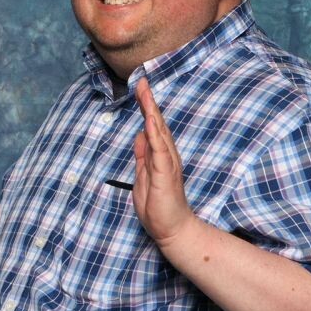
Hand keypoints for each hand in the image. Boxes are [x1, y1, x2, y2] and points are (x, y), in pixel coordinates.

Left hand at [132, 77, 195, 246]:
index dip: (145, 107)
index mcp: (159, 156)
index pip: (152, 127)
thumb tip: (139, 135)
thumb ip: (142, 156)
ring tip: (145, 92)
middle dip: (148, 102)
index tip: (139, 88)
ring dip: (151, 111)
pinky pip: (160, 151)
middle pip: (157, 123)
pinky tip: (150, 119)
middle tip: (141, 80)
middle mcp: (166, 156)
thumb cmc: (159, 206)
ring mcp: (167, 164)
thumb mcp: (143, 176)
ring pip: (159, 132)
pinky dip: (155, 134)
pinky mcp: (166, 174)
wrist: (171, 230)